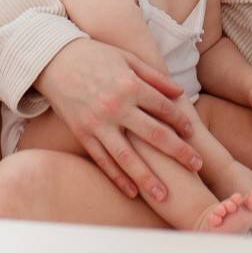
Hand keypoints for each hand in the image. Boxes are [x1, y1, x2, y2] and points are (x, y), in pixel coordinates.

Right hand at [34, 39, 200, 201]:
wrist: (54, 60)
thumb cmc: (95, 56)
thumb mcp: (127, 58)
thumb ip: (154, 77)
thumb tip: (179, 92)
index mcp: (130, 85)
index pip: (164, 108)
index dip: (181, 121)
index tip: (191, 133)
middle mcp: (116, 107)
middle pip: (154, 135)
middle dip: (178, 152)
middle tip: (197, 165)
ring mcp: (98, 124)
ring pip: (128, 157)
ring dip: (148, 178)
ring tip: (164, 196)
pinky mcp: (83, 134)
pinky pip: (103, 161)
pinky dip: (118, 178)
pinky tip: (132, 192)